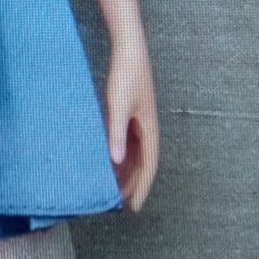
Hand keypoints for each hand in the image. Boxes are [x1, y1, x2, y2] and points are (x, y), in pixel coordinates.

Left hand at [104, 37, 158, 211]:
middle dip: (134, 183)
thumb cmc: (125, 75)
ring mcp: (140, 119)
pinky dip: (121, 153)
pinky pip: (128, 140)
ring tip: (114, 186)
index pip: (149, 167)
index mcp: (149, 128)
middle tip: (121, 203)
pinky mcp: (130, 111)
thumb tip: (117, 162)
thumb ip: (117, 133)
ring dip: (127, 170)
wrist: (128, 50)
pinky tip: (109, 158)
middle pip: (143, 163)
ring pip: (135, 152)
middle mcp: (147, 127)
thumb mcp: (118, 106)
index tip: (134, 208)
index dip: (142, 188)